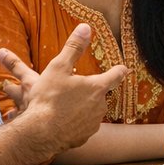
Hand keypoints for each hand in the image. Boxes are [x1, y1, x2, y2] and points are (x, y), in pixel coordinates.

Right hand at [0, 23, 125, 149]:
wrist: (40, 133)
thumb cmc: (48, 99)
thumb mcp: (58, 68)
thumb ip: (73, 47)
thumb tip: (85, 27)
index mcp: (96, 87)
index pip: (115, 75)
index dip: (119, 70)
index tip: (123, 68)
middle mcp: (100, 106)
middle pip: (100, 94)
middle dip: (90, 90)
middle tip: (72, 89)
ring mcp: (93, 123)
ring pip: (92, 111)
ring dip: (83, 107)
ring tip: (64, 106)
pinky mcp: (84, 137)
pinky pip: (83, 126)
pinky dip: (75, 122)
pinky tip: (62, 121)